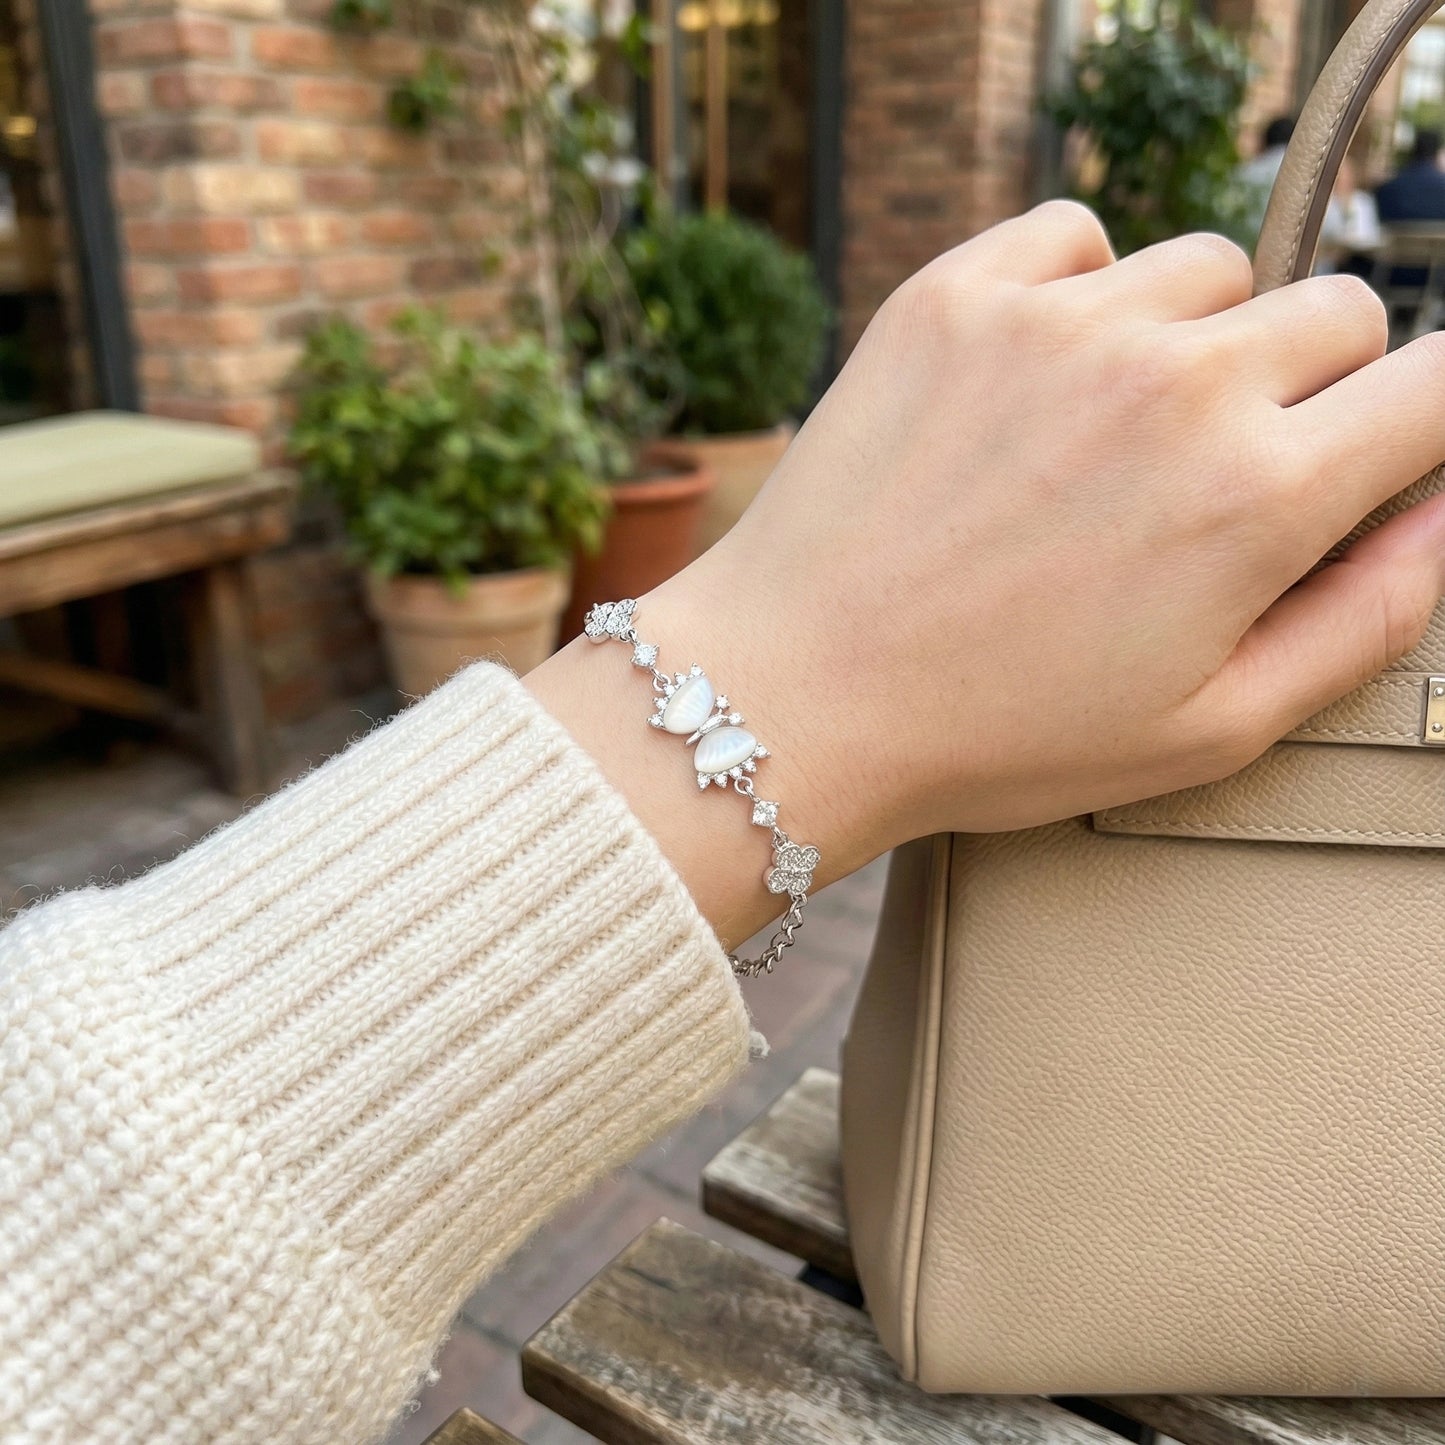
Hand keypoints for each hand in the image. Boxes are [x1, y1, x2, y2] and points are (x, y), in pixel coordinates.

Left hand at [530, 202, 1444, 947]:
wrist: (794, 695)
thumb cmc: (995, 734)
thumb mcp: (1208, 728)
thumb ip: (1365, 618)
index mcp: (1257, 496)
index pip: (1439, 384)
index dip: (1415, 423)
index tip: (1362, 456)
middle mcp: (1175, 382)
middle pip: (1334, 310)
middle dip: (1306, 385)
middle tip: (1211, 473)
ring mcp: (1059, 323)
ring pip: (1206, 269)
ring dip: (1189, 337)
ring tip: (1106, 435)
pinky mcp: (955, 294)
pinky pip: (1078, 235)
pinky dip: (1079, 289)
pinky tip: (1035, 379)